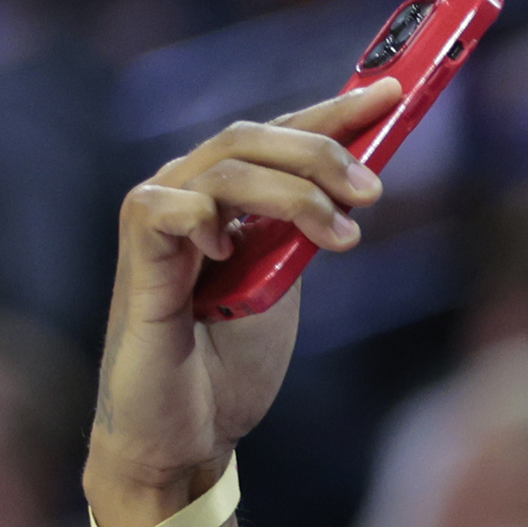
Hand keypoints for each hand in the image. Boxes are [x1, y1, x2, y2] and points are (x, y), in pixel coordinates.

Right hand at [88, 81, 394, 526]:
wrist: (189, 432)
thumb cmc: (230, 361)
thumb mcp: (288, 282)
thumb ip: (308, 231)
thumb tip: (362, 182)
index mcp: (227, 200)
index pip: (279, 135)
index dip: (332, 110)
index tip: (391, 93)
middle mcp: (188, 198)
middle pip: (250, 136)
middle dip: (320, 153)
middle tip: (373, 191)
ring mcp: (158, 227)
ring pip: (222, 167)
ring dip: (292, 193)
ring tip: (340, 237)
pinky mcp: (136, 264)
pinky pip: (160, 209)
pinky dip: (200, 217)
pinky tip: (229, 246)